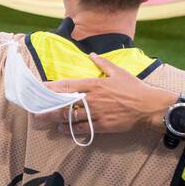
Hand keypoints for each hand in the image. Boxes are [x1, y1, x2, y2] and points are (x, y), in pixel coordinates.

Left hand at [49, 52, 171, 134]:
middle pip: (64, 103)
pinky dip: (70, 130)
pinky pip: (81, 129)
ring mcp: (96, 113)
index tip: (39, 89)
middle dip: (47, 107)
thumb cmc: (134, 88)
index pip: (66, 85)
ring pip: (70, 117)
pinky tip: (62, 129)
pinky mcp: (102, 126)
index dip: (50, 88)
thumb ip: (103, 63)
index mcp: (94, 84)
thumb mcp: (118, 72)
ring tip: (45, 120)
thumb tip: (92, 55)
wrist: (149, 107)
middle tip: (35, 110)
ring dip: (56, 119)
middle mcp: (92, 99)